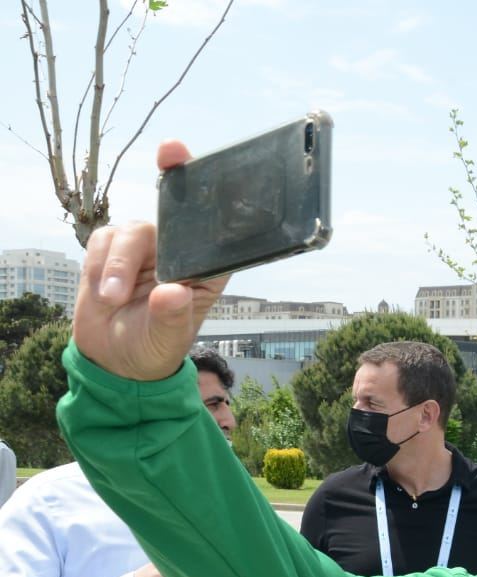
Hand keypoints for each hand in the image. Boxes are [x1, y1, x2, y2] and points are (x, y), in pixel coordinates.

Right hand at [71, 140, 228, 381]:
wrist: (114, 359)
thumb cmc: (154, 346)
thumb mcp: (166, 338)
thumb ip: (171, 316)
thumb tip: (171, 293)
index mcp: (206, 269)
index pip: (217, 228)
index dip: (217, 192)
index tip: (214, 164)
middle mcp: (178, 252)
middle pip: (170, 216)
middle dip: (170, 184)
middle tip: (169, 154)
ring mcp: (145, 247)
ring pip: (131, 231)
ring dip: (116, 265)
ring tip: (110, 298)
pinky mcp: (112, 248)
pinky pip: (101, 242)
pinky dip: (96, 267)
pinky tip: (101, 293)